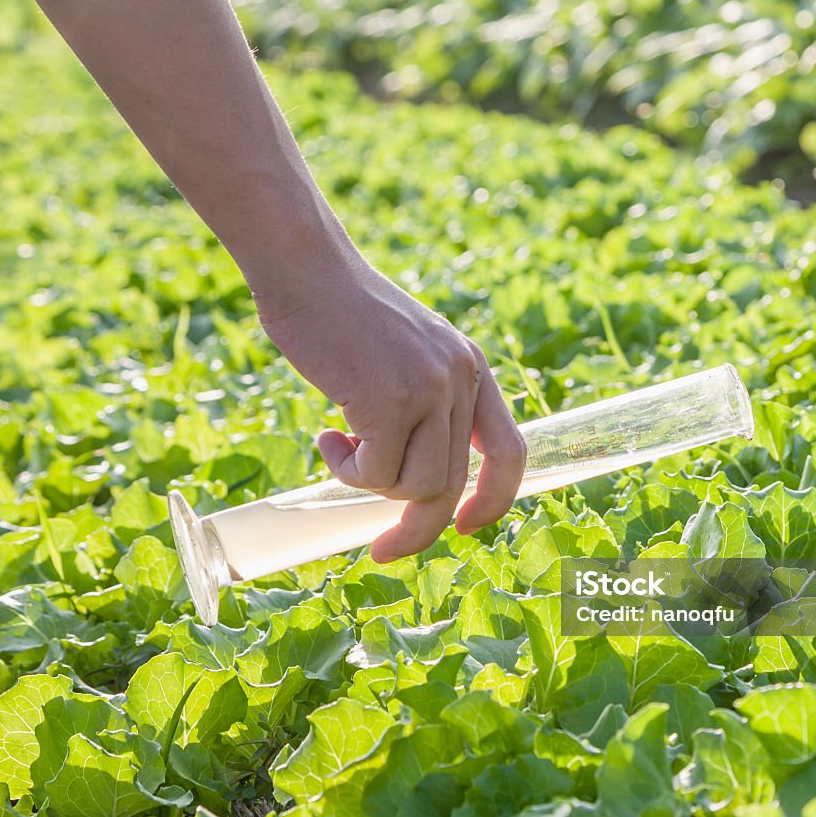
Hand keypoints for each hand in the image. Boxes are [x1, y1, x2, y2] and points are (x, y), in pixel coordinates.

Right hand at [254, 233, 525, 561]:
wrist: (305, 268)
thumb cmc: (342, 315)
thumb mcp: (405, 355)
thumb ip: (424, 403)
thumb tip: (417, 483)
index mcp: (472, 368)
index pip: (510, 450)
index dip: (496, 499)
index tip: (466, 527)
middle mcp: (460, 378)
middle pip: (451, 484)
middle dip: (417, 527)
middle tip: (382, 548)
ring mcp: (427, 388)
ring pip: (414, 487)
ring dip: (371, 485)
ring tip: (340, 447)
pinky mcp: (388, 399)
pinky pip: (374, 473)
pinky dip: (346, 470)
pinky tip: (327, 436)